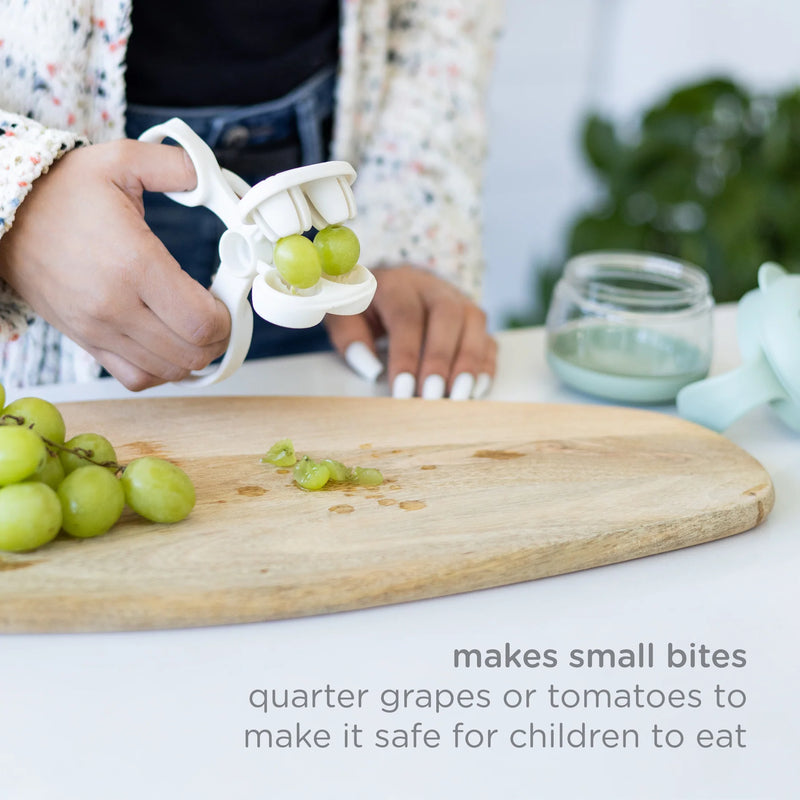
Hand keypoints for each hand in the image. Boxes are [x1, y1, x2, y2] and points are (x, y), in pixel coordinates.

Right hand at [0, 140, 230, 390]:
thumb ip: (179, 167)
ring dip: (194, 356)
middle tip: (218, 314)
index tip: (226, 300)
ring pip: (168, 372)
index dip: (226, 319)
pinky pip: (136, 378)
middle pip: (191, 354)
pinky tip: (168, 345)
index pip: (200, 322)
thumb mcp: (121, 161)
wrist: (3, 214)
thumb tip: (217, 180)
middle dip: (218, 338)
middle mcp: (115, 306)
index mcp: (133, 264)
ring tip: (196, 328)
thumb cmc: (62, 191)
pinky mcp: (86, 342)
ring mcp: (98, 330)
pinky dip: (162, 370)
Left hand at [325, 265, 496, 398]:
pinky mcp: (474, 319)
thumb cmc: (365, 307)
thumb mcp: (344, 315)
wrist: (389, 286)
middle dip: (441, 359)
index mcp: (397, 283)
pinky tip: (478, 389)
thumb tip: (372, 369)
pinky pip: (489, 338)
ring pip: (474, 323)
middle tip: (433, 397)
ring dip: (469, 362)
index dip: (406, 354)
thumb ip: (350, 338)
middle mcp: (433, 287)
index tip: (402, 390)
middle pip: (447, 316)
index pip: (406, 316)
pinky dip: (486, 364)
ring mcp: (459, 300)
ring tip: (460, 397)